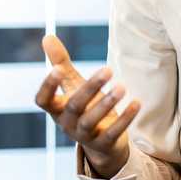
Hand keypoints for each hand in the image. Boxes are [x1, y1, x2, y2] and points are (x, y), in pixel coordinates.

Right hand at [33, 35, 140, 178]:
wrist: (101, 143)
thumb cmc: (84, 107)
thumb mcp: (72, 85)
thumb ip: (61, 63)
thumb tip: (47, 36)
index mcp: (57, 109)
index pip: (43, 100)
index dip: (48, 86)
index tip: (58, 69)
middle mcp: (67, 123)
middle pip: (74, 106)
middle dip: (90, 87)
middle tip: (108, 69)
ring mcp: (84, 136)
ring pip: (91, 120)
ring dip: (107, 103)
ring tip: (122, 87)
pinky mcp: (104, 144)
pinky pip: (113, 132)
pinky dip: (125, 118)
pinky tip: (137, 102)